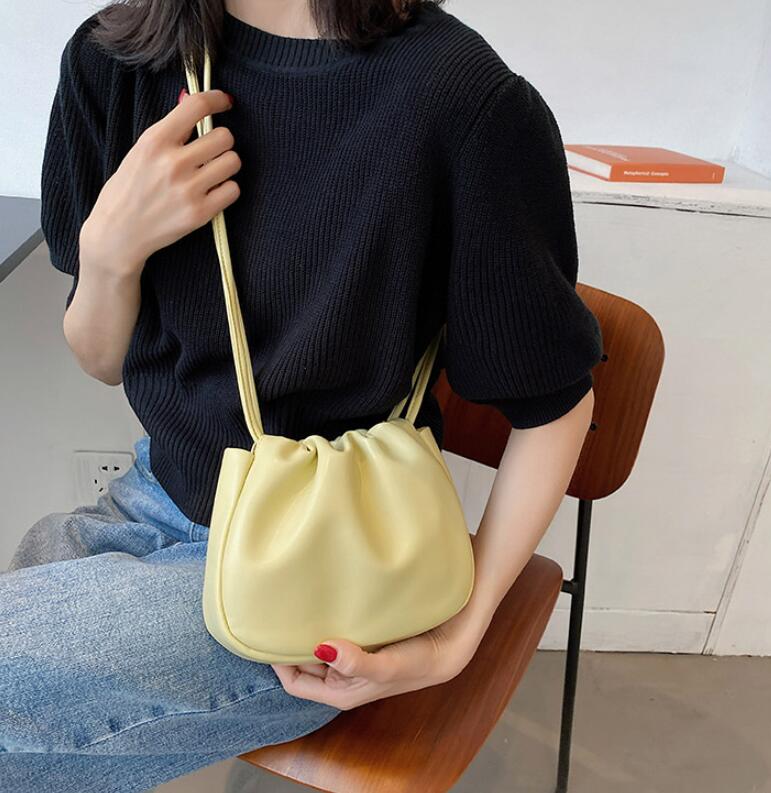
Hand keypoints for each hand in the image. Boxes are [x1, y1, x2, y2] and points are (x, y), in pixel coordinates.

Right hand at [81, 87, 239, 276]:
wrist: (118, 232)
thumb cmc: (129, 189)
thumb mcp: (140, 151)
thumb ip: (169, 130)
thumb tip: (191, 102)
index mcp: (155, 140)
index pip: (196, 106)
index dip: (217, 100)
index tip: (226, 103)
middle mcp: (173, 162)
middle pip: (224, 136)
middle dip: (222, 141)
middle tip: (211, 151)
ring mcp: (188, 189)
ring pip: (233, 162)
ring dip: (227, 165)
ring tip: (212, 172)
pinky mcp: (200, 213)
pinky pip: (233, 189)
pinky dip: (227, 189)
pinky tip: (212, 192)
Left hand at [271, 605, 483, 710]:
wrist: (454, 641)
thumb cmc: (421, 660)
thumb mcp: (389, 666)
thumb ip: (356, 662)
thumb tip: (321, 648)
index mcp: (341, 691)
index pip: (296, 682)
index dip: (278, 662)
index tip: (266, 633)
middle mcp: (343, 674)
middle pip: (303, 662)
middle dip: (289, 642)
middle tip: (278, 610)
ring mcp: (352, 654)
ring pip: (318, 643)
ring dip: (308, 628)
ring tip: (296, 600)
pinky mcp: (363, 636)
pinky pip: (334, 628)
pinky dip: (326, 617)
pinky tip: (324, 596)